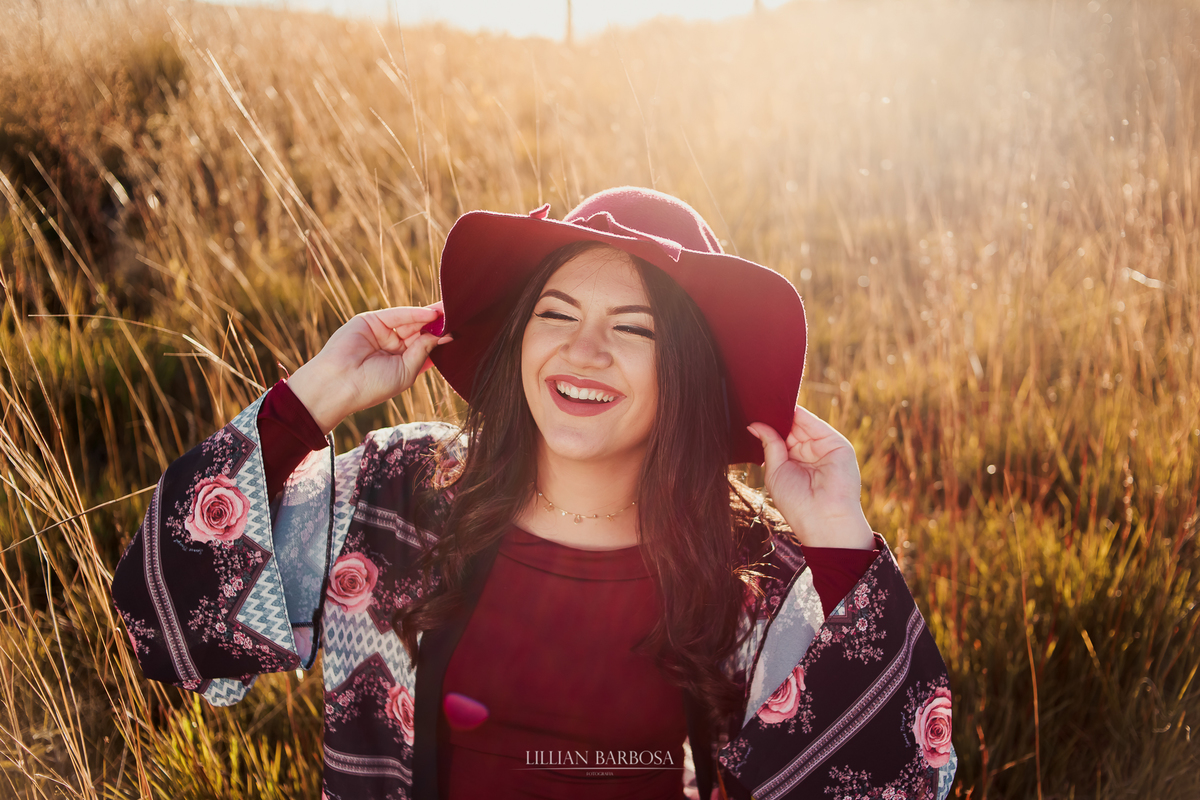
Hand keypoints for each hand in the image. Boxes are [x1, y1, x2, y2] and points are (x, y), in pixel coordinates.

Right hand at [286, 304, 450, 432]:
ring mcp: (382, 333)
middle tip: (459, 314)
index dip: (441, 339)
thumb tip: (442, 335)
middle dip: (438, 324)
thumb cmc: (373, 386)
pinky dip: (414, 314)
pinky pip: (397, 315)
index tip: (459, 332)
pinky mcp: (370, 321)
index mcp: (401, 362)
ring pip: (410, 321)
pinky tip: (431, 314)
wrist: (340, 383)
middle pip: (420, 331)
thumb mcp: (406, 371)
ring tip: (450, 310)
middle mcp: (392, 347)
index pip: (425, 347)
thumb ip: (423, 351)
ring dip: (430, 316)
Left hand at [747, 405, 874, 549]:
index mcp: (794, 462)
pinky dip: (802, 415)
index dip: (770, 425)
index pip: (781, 437)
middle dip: (776, 417)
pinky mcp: (837, 445)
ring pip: (803, 424)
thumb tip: (755, 424)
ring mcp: (824, 448)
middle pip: (792, 428)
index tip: (753, 411)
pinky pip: (817, 425)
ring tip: (768, 401)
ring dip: (787, 413)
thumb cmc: (796, 502)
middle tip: (757, 402)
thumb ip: (770, 445)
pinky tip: (787, 406)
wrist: (823, 519)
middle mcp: (810, 454)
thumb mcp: (775, 471)